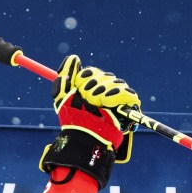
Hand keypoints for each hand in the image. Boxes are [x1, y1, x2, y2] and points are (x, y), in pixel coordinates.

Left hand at [40, 56, 138, 185]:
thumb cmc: (73, 120)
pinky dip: (115, 96)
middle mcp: (105, 92)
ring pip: (115, 82)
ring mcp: (117, 99)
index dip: (84, 77)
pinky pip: (127, 93)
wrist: (84, 135)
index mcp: (91, 88)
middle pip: (104, 75)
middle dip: (92, 86)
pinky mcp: (129, 106)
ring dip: (102, 92)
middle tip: (87, 98)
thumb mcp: (62, 96)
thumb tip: (74, 57)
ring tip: (96, 104)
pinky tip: (106, 103)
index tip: (78, 87)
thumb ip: (65, 75)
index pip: (92, 72)